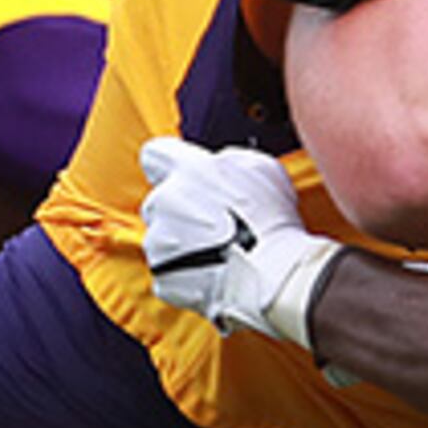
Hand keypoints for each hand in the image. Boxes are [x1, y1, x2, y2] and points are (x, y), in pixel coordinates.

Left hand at [141, 135, 339, 351]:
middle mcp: (163, 201)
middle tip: (219, 222)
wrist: (271, 273)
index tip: (182, 174)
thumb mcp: (262, 168)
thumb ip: (229, 158)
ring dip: (184, 242)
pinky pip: (169, 269)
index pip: (155, 154)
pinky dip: (187, 271)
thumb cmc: (272, 220)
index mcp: (187, 170)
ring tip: (222, 249)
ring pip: (163, 236)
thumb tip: (217, 162)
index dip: (168, 163)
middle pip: (161, 200)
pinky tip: (215, 270)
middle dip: (182, 209)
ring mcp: (158, 240)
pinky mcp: (161, 273)